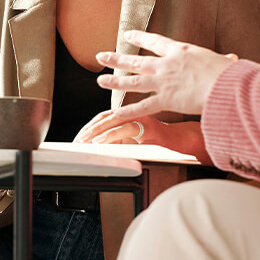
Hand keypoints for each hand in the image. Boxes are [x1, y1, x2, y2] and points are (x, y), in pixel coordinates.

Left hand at [75, 113, 210, 161]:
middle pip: (105, 117)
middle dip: (89, 128)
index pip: (104, 117)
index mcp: (129, 113)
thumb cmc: (159, 140)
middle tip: (78, 140)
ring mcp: (141, 118)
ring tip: (85, 141)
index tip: (79, 137)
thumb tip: (98, 146)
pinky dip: (111, 135)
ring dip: (97, 131)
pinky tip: (101, 141)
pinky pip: (126, 129)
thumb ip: (119, 140)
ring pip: (113, 121)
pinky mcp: (148, 127)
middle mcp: (133, 112)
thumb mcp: (134, 140)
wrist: (182, 141)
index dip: (90, 126)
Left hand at [94, 30, 237, 120]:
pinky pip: (143, 106)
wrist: (226, 84)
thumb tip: (232, 59)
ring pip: (134, 81)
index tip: (128, 35)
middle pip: (137, 61)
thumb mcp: (222, 62)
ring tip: (100, 80)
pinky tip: (115, 113)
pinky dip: (128, 111)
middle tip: (101, 56)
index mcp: (181, 51)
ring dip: (115, 81)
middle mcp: (167, 64)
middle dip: (117, 59)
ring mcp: (164, 82)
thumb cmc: (228, 73)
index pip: (155, 42)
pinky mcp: (166, 100)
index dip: (140, 38)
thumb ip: (222, 61)